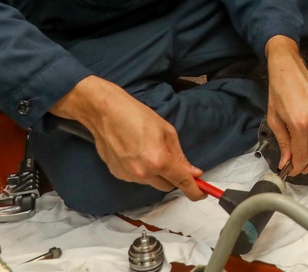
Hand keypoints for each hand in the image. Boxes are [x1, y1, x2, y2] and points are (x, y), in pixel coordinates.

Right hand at [52, 76, 203, 200]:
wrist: (106, 113)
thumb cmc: (137, 116)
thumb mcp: (167, 131)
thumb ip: (180, 156)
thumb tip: (192, 172)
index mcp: (159, 161)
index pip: (181, 182)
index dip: (194, 190)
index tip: (201, 194)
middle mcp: (143, 173)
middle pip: (167, 186)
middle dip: (174, 177)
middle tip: (173, 160)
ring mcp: (128, 176)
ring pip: (151, 182)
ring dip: (156, 173)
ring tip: (149, 149)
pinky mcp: (117, 174)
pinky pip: (137, 178)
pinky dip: (142, 170)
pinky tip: (136, 152)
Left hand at [265, 36, 307, 175]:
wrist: (288, 67)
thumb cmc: (278, 90)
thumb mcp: (274, 118)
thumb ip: (283, 142)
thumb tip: (286, 161)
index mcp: (299, 123)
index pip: (302, 153)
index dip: (297, 166)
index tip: (291, 171)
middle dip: (306, 163)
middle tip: (298, 169)